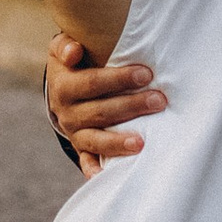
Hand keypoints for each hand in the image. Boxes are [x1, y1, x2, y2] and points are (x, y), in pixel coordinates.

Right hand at [44, 32, 165, 174]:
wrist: (62, 85)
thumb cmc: (74, 61)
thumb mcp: (63, 48)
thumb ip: (66, 45)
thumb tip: (74, 52)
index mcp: (63, 85)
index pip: (92, 82)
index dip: (118, 79)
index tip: (146, 73)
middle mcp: (66, 112)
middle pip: (100, 111)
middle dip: (132, 106)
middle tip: (160, 100)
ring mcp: (74, 132)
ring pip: (96, 139)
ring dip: (119, 141)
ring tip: (143, 142)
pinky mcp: (81, 147)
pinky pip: (88, 160)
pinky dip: (95, 169)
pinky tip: (108, 176)